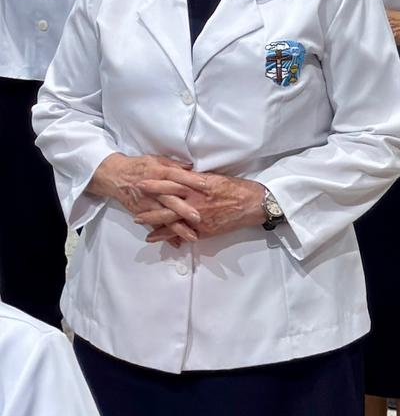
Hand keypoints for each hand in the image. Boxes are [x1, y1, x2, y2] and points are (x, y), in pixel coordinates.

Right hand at [89, 152, 207, 246]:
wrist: (116, 176)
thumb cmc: (139, 166)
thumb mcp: (157, 160)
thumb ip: (175, 165)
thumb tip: (192, 168)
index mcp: (159, 173)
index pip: (176, 176)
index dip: (191, 180)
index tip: (205, 185)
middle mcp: (154, 189)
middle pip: (170, 199)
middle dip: (184, 209)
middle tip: (199, 217)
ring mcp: (148, 203)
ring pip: (164, 217)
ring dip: (178, 228)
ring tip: (192, 236)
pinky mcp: (143, 214)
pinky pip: (155, 226)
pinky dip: (165, 236)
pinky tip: (176, 243)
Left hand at [137, 174, 265, 240]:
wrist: (251, 204)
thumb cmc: (236, 188)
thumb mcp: (216, 179)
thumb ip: (198, 180)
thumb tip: (184, 178)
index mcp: (199, 184)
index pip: (173, 182)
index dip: (157, 182)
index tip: (143, 181)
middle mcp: (196, 200)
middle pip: (168, 199)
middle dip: (150, 199)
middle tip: (133, 198)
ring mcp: (198, 216)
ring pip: (171, 217)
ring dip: (153, 219)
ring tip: (137, 219)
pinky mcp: (202, 229)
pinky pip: (181, 233)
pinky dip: (166, 235)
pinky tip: (154, 237)